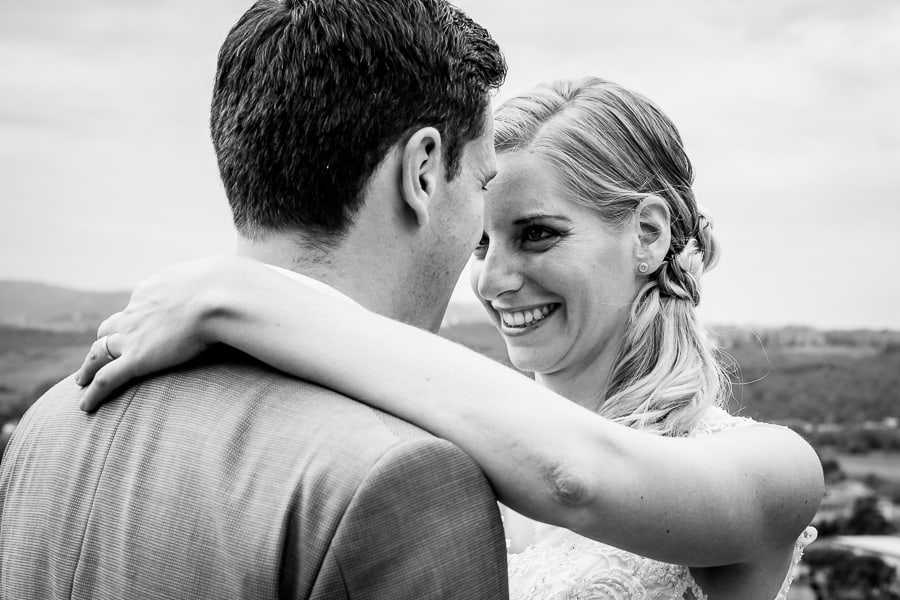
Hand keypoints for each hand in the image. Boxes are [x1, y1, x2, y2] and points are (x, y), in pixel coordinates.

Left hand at [75, 256, 238, 410]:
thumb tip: (244, 282)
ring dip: (89, 366)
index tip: (139, 324)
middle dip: (107, 339)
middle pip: (112, 326)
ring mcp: (134, 334)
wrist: (221, 293)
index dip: (136, 315)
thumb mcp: (222, 275)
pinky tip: (86, 406)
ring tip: (82, 381)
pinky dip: (94, 393)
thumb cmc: (229, 284)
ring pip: (100, 352)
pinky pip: (107, 379)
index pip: (139, 302)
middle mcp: (137, 309)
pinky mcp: (137, 358)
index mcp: (155, 288)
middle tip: (103, 352)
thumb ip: (222, 282)